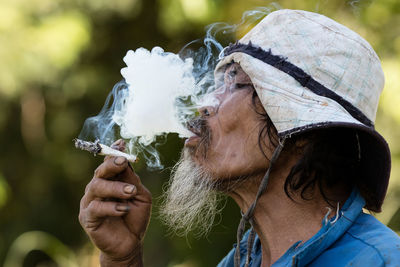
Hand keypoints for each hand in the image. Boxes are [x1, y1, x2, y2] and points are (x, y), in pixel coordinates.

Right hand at [79, 140, 151, 266]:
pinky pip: (96, 208)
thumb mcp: (140, 195)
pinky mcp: (87, 218)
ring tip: (130, 191)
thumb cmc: (134, 217)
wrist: (130, 243)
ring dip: (115, 187)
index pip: (109, 162)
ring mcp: (90, 202)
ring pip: (96, 186)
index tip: (122, 143)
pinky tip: (124, 209)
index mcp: (111, 180)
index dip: (114, 151)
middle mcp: (98, 188)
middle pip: (100, 171)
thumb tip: (126, 161)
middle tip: (123, 161)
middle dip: (111, 164)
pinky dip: (111, 207)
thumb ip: (133, 180)